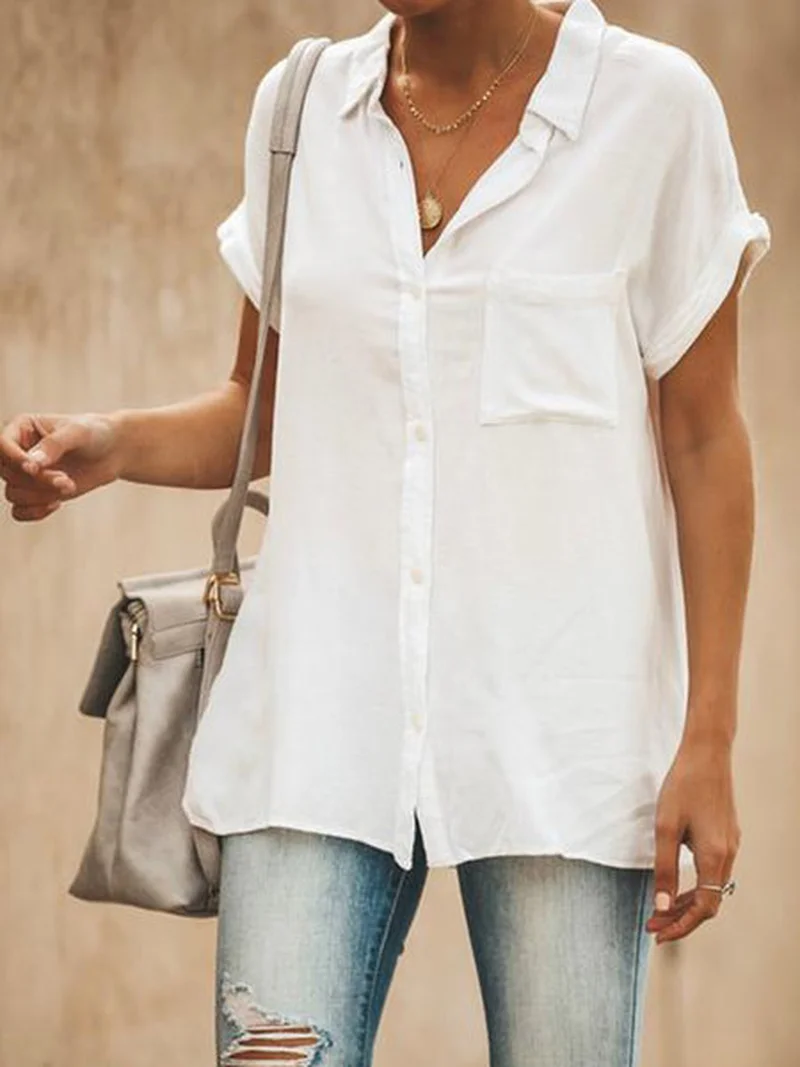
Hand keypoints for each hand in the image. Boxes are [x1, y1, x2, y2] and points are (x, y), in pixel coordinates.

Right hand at [1, 411, 120, 521]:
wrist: (112, 452)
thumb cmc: (94, 434)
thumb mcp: (78, 433)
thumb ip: (54, 445)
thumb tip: (32, 463)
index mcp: (21, 427)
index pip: (1, 445)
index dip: (14, 459)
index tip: (34, 469)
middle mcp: (17, 451)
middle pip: (8, 473)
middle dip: (38, 481)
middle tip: (67, 480)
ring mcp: (24, 474)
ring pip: (13, 494)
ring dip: (41, 496)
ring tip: (69, 486)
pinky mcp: (35, 492)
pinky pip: (19, 511)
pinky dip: (34, 512)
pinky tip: (57, 504)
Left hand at [646, 732, 740, 943]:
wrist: (707, 753)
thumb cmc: (683, 786)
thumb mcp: (665, 828)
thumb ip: (664, 869)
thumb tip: (661, 905)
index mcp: (714, 857)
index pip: (703, 908)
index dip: (680, 925)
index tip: (657, 932)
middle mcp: (728, 854)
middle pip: (709, 902)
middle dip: (681, 917)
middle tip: (653, 924)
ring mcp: (731, 844)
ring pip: (712, 887)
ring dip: (687, 901)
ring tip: (660, 907)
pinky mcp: (727, 834)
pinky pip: (714, 871)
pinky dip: (696, 884)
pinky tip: (676, 881)